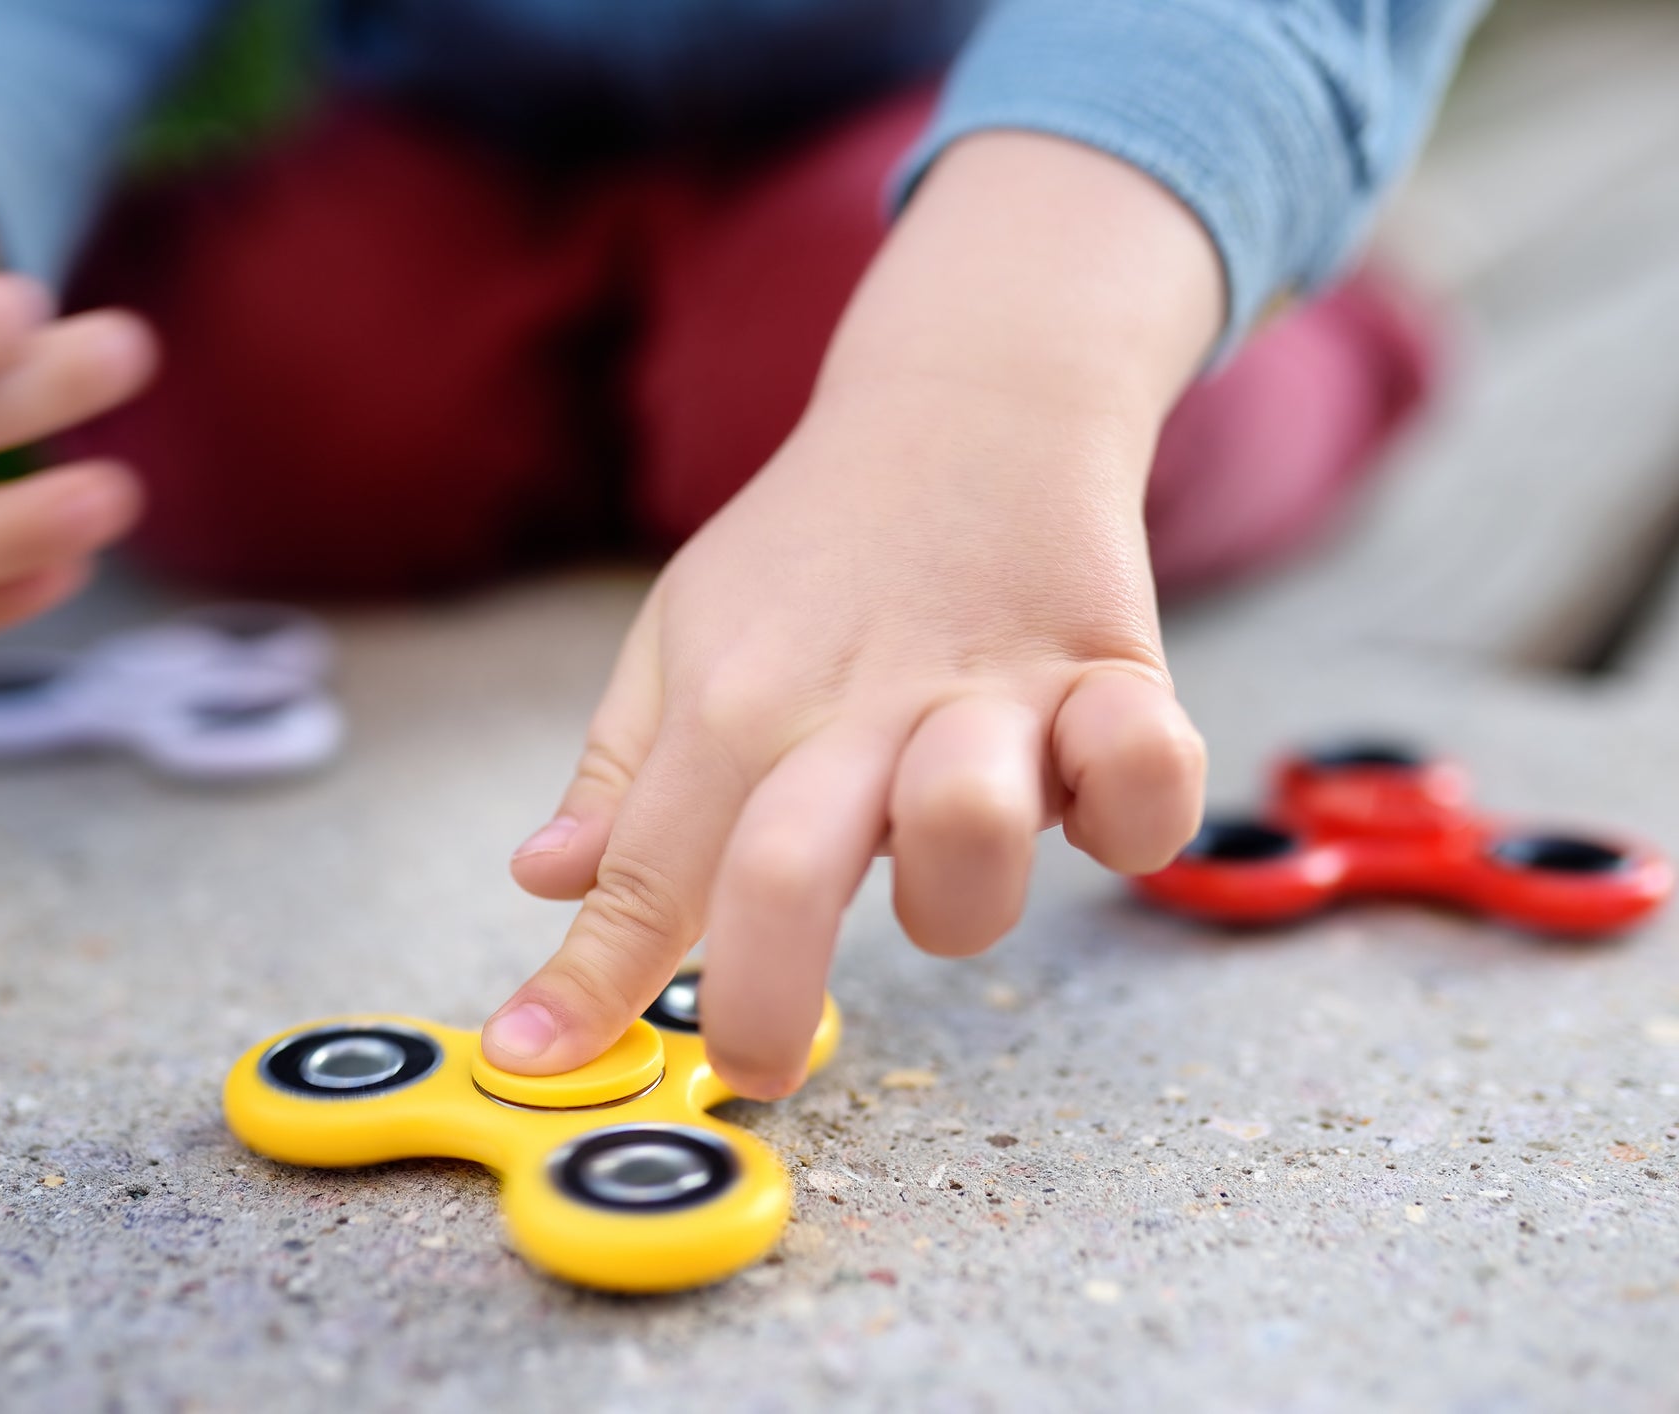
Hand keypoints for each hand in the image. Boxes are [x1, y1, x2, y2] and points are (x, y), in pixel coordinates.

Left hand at [483, 134, 1225, 1097]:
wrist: (969, 394)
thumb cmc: (815, 545)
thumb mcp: (683, 631)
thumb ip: (623, 774)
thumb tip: (544, 883)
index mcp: (734, 704)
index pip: (646, 873)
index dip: (585, 986)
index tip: (532, 1061)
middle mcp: (853, 708)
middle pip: (785, 877)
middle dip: (759, 1001)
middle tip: (756, 1062)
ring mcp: (990, 694)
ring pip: (971, 845)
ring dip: (956, 895)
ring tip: (940, 847)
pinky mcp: (1113, 675)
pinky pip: (1146, 779)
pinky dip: (1130, 813)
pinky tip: (1081, 795)